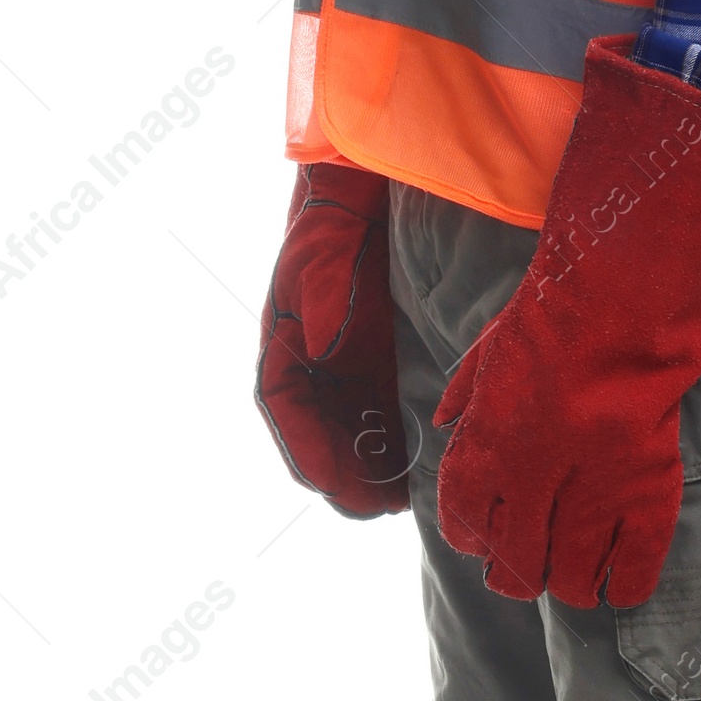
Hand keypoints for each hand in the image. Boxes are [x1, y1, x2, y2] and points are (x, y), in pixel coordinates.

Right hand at [255, 164, 410, 519]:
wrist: (367, 192)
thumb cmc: (338, 220)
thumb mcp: (326, 251)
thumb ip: (321, 295)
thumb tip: (318, 347)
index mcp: (285, 342)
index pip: (286, 410)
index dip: (307, 451)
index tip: (332, 486)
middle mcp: (310, 361)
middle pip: (317, 433)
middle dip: (342, 475)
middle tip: (377, 507)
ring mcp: (343, 363)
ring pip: (348, 430)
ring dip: (366, 467)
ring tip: (399, 499)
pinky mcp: (376, 360)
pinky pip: (377, 412)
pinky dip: (389, 441)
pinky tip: (415, 463)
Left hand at [431, 37, 700, 605]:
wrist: (629, 292)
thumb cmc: (554, 312)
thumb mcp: (489, 348)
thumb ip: (465, 397)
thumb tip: (443, 427)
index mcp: (485, 444)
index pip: (464, 524)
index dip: (472, 537)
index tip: (483, 538)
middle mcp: (532, 476)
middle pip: (513, 563)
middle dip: (514, 573)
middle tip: (524, 570)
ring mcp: (593, 486)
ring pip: (568, 577)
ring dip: (564, 585)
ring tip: (569, 579)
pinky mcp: (647, 488)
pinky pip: (634, 566)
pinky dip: (623, 585)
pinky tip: (616, 585)